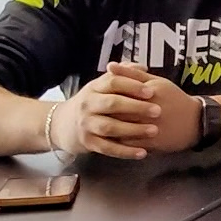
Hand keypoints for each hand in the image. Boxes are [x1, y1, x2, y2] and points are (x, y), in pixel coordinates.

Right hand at [49, 67, 163, 159]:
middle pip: (112, 103)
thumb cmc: (92, 102)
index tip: (152, 91)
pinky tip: (143, 153)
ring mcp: (86, 124)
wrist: (62, 124)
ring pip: (110, 127)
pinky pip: (107, 148)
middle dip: (136, 107)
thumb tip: (143, 67)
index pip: (112, 82)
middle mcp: (88, 104)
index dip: (132, 86)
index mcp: (94, 88)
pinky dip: (125, 151)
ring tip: (154, 131)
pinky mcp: (87, 142)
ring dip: (133, 130)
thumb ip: (123, 75)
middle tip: (158, 111)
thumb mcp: (101, 86)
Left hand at [98, 63, 202, 153]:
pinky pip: (128, 144)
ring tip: (102, 125)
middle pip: (117, 112)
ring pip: (120, 130)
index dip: (105, 95)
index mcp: (149, 92)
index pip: (119, 92)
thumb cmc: (175, 99)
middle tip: (97, 112)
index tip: (99, 96)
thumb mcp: (157, 81)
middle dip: (105, 113)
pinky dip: (118, 142)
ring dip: (109, 129)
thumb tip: (110, 66)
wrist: (196, 121)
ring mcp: (150, 128)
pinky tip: (112, 138)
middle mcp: (149, 110)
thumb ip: (132, 74)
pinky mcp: (152, 143)